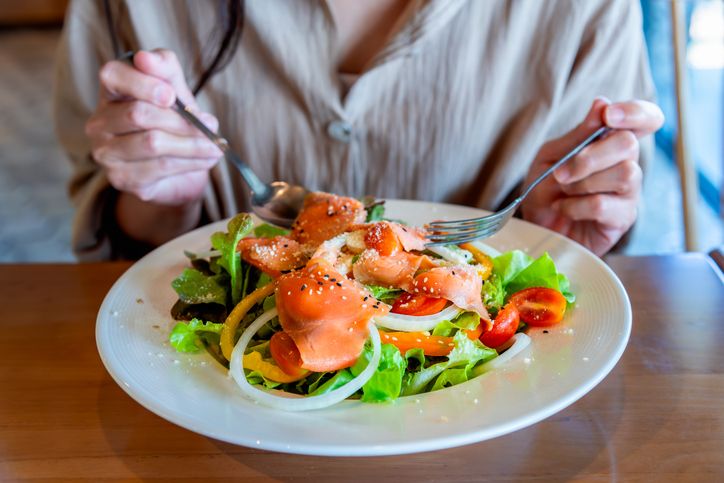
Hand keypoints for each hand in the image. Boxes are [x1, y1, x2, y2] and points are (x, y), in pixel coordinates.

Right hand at [86, 49, 221, 205]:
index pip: (113, 75)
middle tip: (211, 124)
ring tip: (215, 145)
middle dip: (181, 120)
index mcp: (110, 91)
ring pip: (153, 143)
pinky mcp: (121, 178)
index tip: (171, 96)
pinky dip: (191, 162)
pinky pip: (160, 167)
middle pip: (139, 114)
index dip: (142, 83)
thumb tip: (146, 57)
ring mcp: (106, 153)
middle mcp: (99, 122)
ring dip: (192, 144)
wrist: (177, 169)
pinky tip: (206, 159)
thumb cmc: (173, 122)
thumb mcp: (175, 90)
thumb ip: (165, 69)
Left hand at [520, 98, 663, 255]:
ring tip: (563, 192)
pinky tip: (565, 210)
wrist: (536, 228)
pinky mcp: (623, 219)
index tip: (609, 116)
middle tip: (560, 173)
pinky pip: (604, 205)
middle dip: (589, 157)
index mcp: (611, 143)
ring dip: (582, 183)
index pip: (646, 119)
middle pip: (629, 144)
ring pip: (624, 174)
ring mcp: (629, 192)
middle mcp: (627, 164)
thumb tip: (602, 104)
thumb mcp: (551, 157)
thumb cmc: (544, 190)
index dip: (636, 112)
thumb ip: (577, 136)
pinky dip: (576, 206)